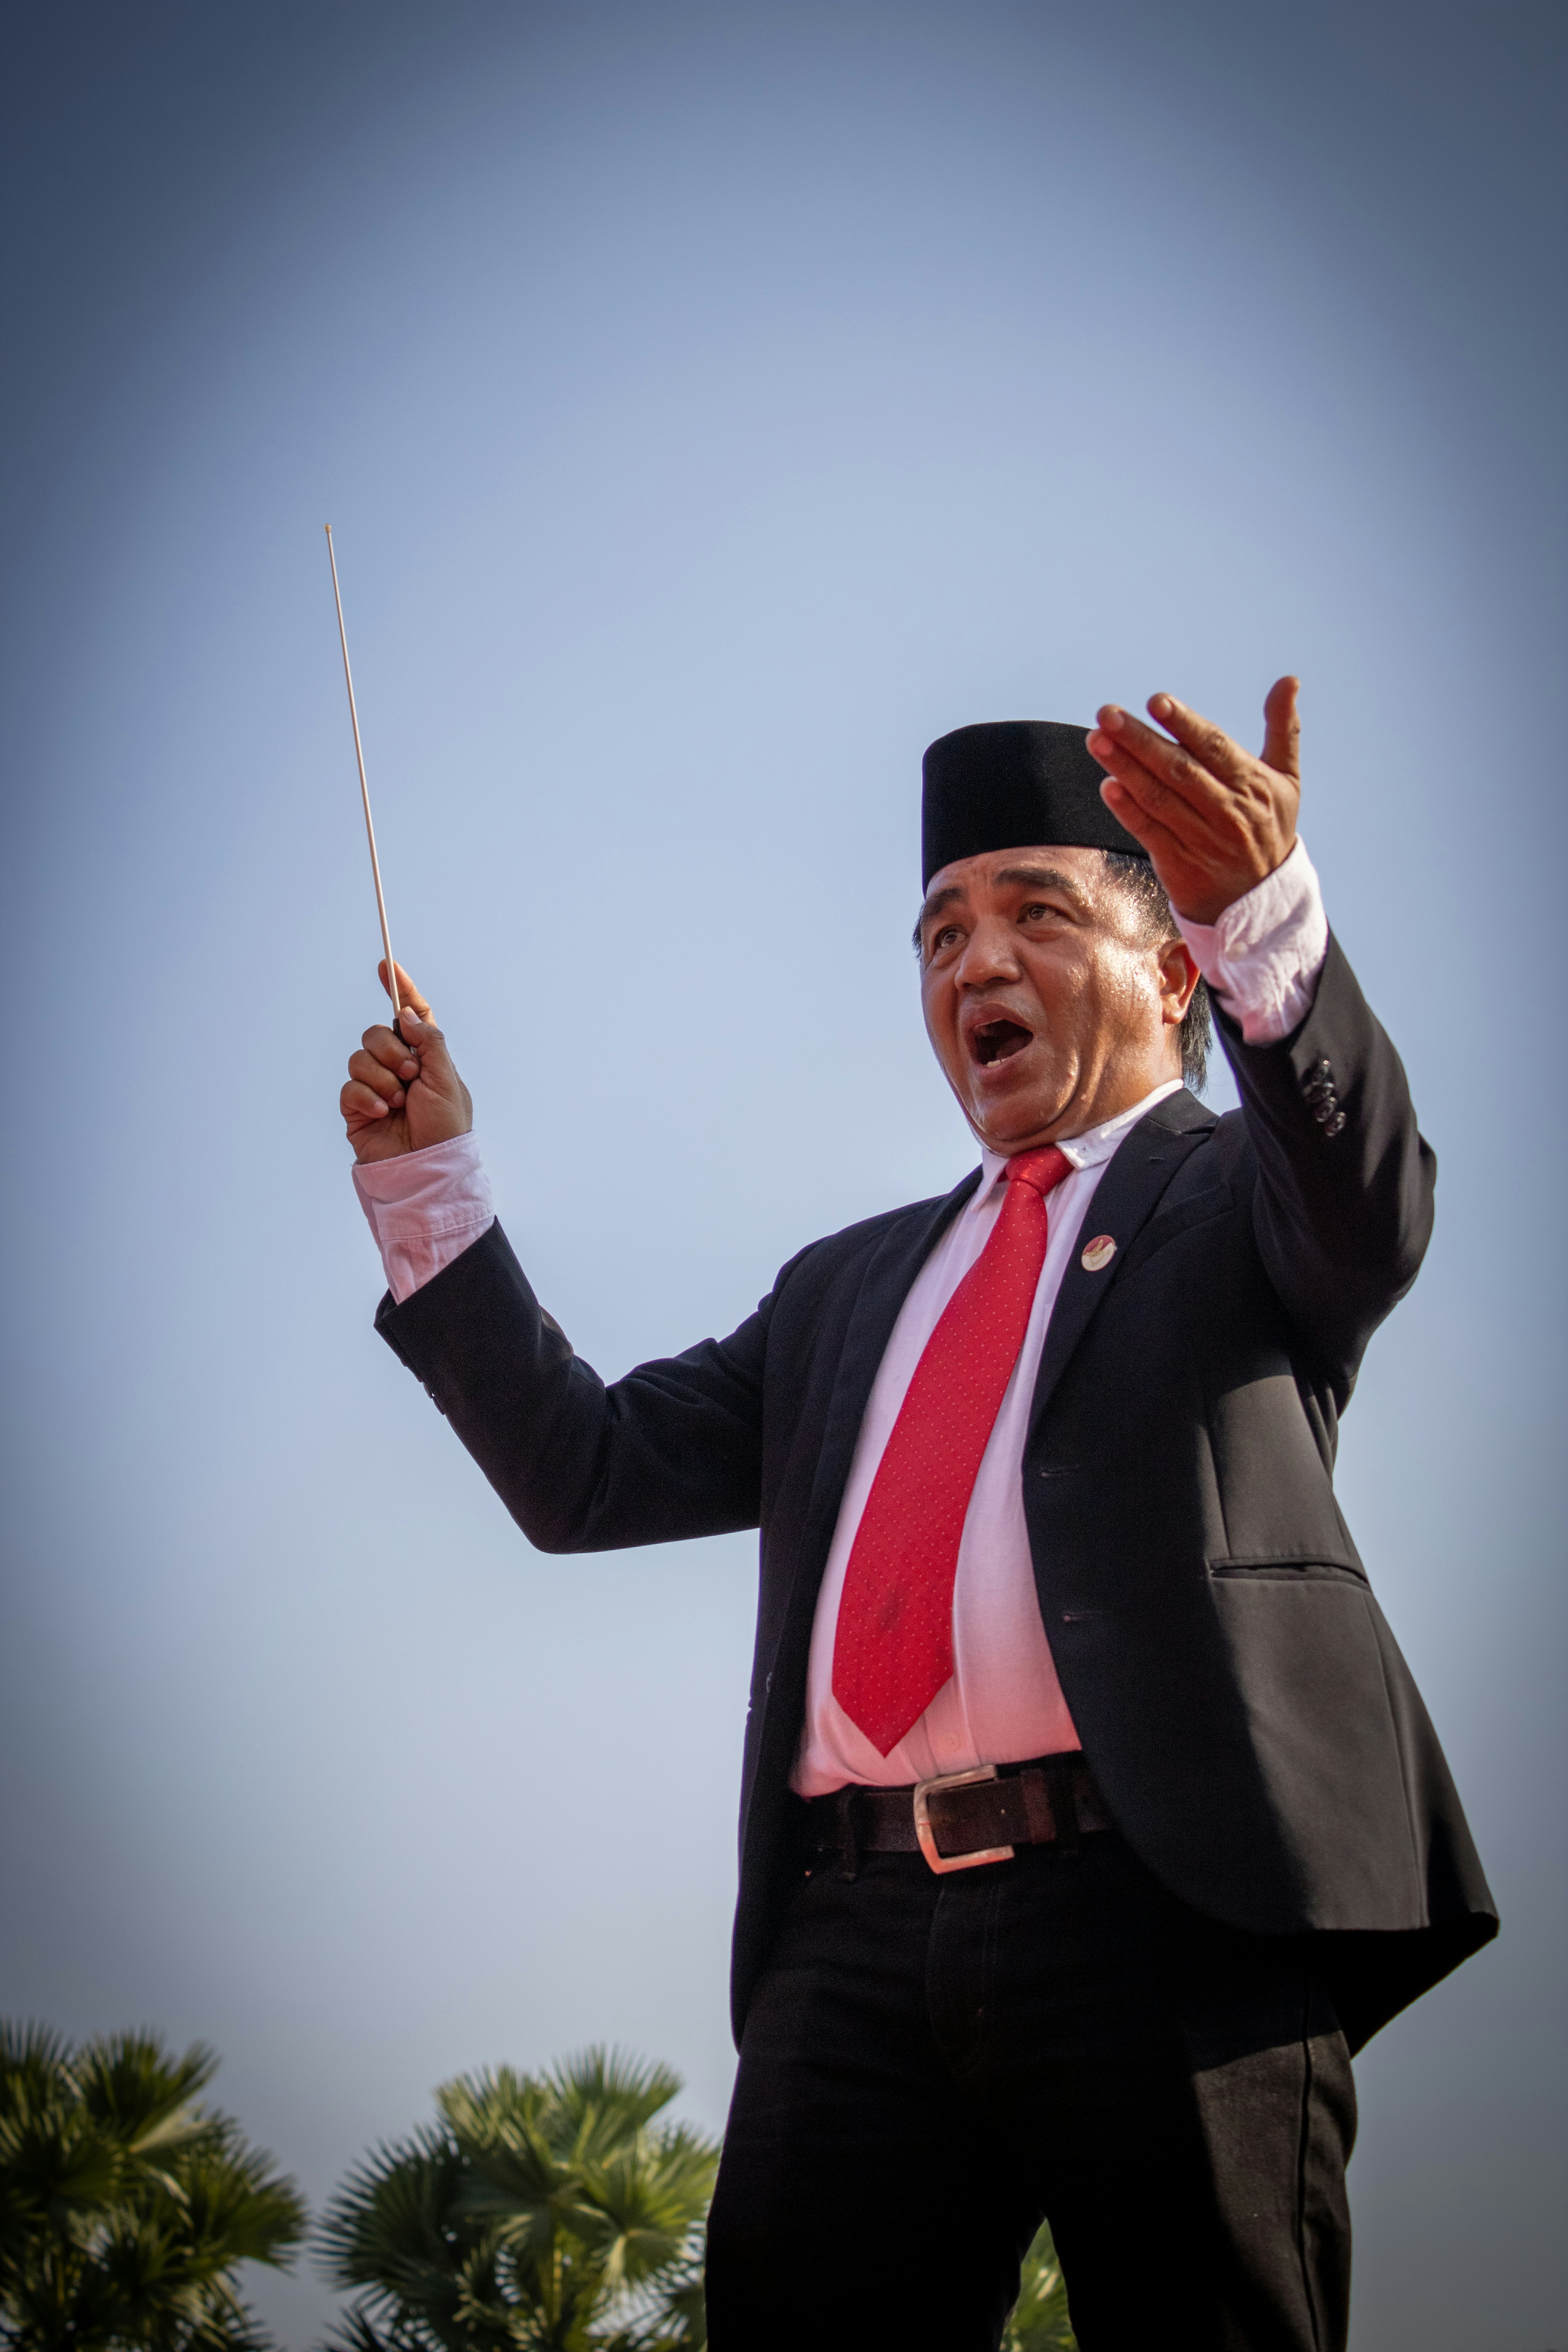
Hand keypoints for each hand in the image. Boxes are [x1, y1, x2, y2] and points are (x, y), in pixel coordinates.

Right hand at [340, 960, 472, 1162]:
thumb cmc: (446, 1129)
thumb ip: (428, 1041)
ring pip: (360, 1057)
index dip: (400, 990)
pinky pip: (349, 1085)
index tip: (387, 965)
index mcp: (426, 1057)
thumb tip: (404, 1014)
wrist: (426, 1168)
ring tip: (397, 1101)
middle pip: (376, 1032)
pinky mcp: (357, 1107)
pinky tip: (381, 1112)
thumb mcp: (447, 1079)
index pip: (411, 1016)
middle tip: (409, 1075)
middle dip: (391, 1050)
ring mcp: (375, 1086)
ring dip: (381, 1077)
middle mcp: (399, 1067)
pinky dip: (366, 1097)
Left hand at [1086, 676, 1301, 924]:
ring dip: (1125, 768)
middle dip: (1141, 740)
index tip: (1157, 701)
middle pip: (1180, 770)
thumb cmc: (1267, 827)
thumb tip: (1290, 680)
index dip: (1184, 724)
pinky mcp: (1180, 866)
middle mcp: (1229, 812)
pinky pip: (1150, 833)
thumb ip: (1284, 729)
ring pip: (1160, 799)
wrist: (1261, 902)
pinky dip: (1128, 810)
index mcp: (1254, 785)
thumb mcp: (1286, 780)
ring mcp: (1203, 840)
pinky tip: (1108, 786)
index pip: (1215, 747)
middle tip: (1108, 713)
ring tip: (1097, 740)